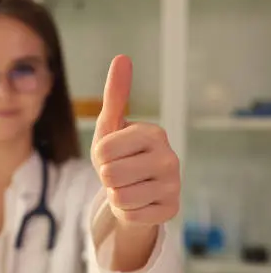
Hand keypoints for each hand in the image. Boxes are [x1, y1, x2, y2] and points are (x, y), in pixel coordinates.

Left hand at [91, 55, 179, 226]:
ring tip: (128, 187)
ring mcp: (173, 185)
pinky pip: (129, 215)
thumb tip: (122, 57)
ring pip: (119, 197)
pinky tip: (138, 203)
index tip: (112, 154)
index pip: (103, 150)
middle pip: (110, 174)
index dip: (99, 156)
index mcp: (153, 133)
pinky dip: (126, 212)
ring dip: (115, 195)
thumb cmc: (120, 156)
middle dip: (107, 177)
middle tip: (119, 173)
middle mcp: (169, 157)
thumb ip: (115, 94)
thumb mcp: (111, 126)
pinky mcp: (170, 210)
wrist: (134, 191)